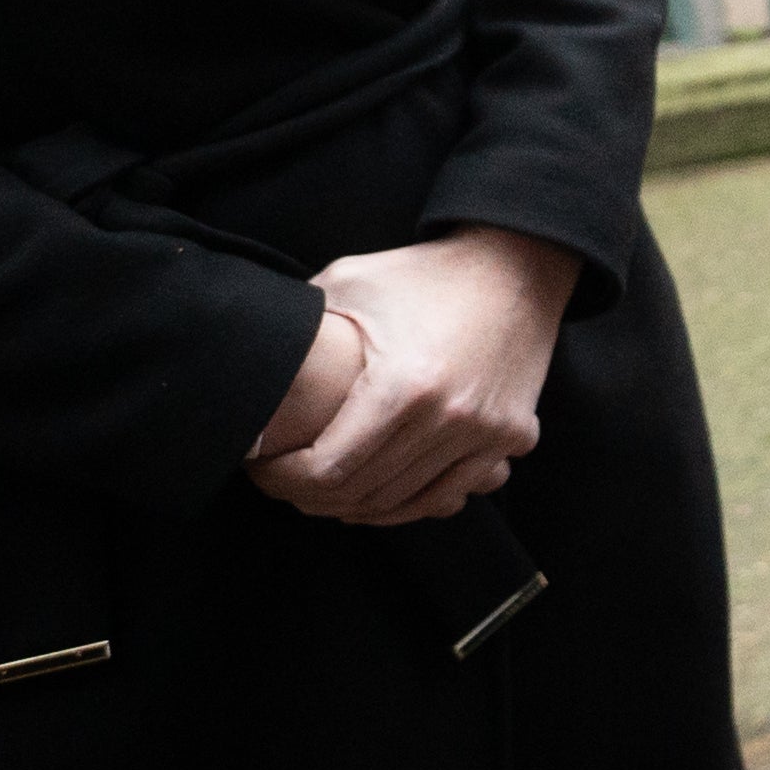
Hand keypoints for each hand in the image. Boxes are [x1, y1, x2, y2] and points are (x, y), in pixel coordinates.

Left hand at [247, 229, 577, 527]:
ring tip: (328, 491)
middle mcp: (449, 418)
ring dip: (360, 506)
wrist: (519, 262)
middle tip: (286, 482)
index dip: (282, 480)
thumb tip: (250, 359)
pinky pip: (454, 493)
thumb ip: (301, 325)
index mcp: (402, 385)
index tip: (263, 470)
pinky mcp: (512, 435)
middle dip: (312, 496)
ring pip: (407, 503)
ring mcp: (487, 432)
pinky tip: (383, 491)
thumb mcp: (349, 283)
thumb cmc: (424, 273)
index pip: (327, 470)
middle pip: (363, 493)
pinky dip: (414, 503)